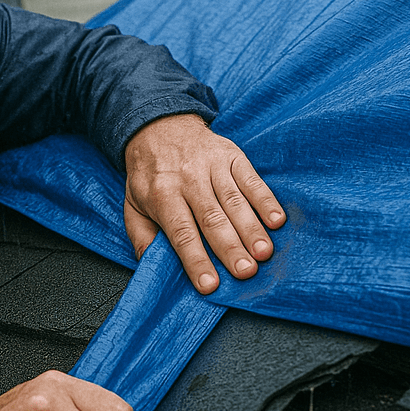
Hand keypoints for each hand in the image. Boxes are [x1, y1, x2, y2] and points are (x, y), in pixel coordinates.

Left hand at [123, 113, 285, 294]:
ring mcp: (211, 166)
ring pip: (234, 201)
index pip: (181, 232)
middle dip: (230, 247)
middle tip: (246, 272)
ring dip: (251, 228)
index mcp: (162, 194)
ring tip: (263, 253)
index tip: (209, 284)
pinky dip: (266, 199)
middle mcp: (188, 179)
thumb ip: (141, 237)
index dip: (196, 259)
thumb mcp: (132, 204)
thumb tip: (150, 268)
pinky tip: (276, 220)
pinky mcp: (231, 155)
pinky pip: (251, 179)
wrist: (159, 126)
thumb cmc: (149, 175)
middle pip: (212, 219)